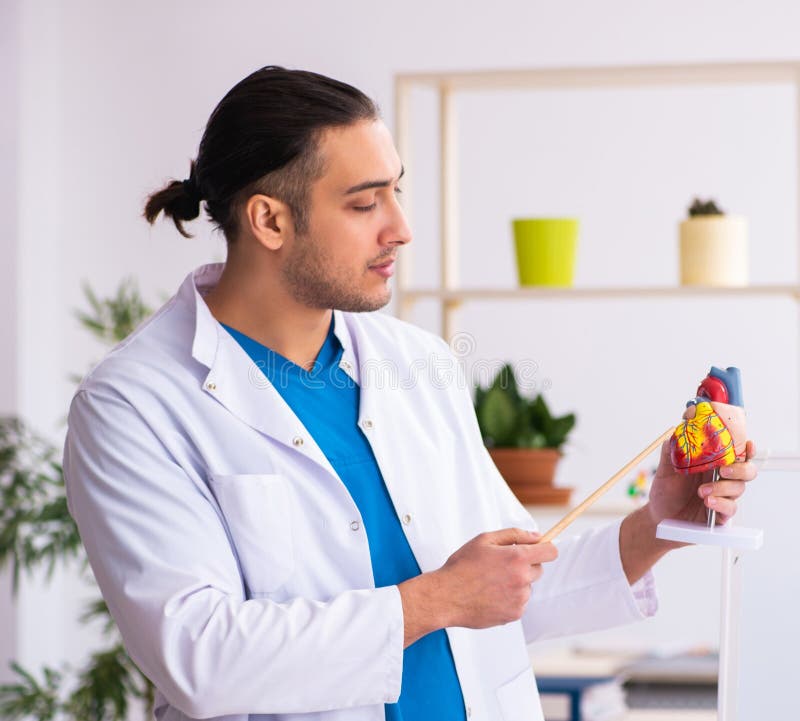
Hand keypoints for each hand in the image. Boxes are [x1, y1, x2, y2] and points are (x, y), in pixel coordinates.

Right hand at [435, 528, 557, 628]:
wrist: (446, 596)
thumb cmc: (462, 566)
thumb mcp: (484, 540)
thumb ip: (514, 534)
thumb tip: (536, 536)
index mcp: (517, 558)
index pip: (550, 552)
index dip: (545, 548)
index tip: (538, 549)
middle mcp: (522, 579)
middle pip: (538, 569)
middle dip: (525, 565)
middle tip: (501, 565)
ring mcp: (519, 599)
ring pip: (527, 587)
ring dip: (516, 583)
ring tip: (491, 582)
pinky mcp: (514, 614)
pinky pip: (519, 602)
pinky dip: (509, 598)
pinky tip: (490, 595)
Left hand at [647, 438, 757, 529]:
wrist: (660, 514)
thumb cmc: (666, 490)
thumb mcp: (665, 467)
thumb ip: (671, 450)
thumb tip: (676, 433)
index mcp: (713, 463)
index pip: (736, 453)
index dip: (746, 448)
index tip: (748, 444)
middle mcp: (721, 479)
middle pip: (746, 471)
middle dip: (740, 469)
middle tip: (722, 471)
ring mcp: (723, 496)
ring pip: (739, 488)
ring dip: (722, 488)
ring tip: (701, 491)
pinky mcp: (721, 513)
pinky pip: (730, 508)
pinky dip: (721, 504)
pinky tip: (708, 502)